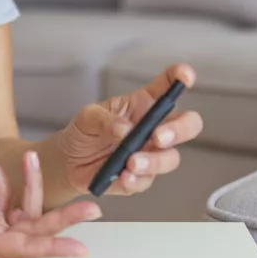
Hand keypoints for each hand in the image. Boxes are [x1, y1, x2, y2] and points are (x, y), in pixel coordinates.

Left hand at [55, 63, 202, 195]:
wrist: (68, 162)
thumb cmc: (84, 131)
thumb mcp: (88, 117)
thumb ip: (106, 120)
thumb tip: (125, 130)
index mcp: (144, 104)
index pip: (168, 86)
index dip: (181, 77)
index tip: (185, 76)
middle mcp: (153, 128)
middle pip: (187, 125)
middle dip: (179, 130)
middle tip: (158, 137)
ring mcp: (150, 153)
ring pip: (171, 158)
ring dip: (154, 161)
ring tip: (130, 163)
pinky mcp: (141, 177)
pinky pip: (147, 181)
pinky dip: (136, 180)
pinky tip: (124, 177)